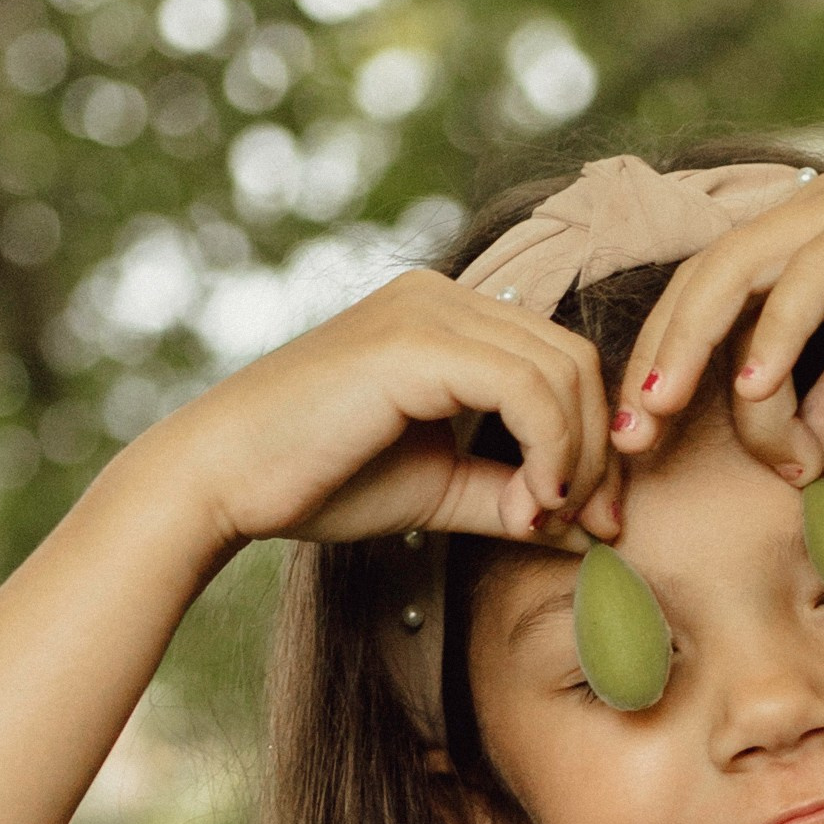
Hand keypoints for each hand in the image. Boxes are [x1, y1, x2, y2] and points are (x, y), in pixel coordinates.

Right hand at [139, 269, 628, 557]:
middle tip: (588, 527)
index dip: (595, 442)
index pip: (562, 362)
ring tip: (541, 518)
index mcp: (447, 317)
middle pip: (576, 361)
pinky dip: (549, 451)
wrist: (223, 479)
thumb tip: (591, 527)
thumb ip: (513, 496)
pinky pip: (527, 389)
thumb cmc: (317, 481)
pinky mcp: (414, 343)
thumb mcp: (439, 490)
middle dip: (599, 452)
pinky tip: (529, 503)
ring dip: (575, 458)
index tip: (591, 521)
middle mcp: (442, 295)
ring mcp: (427, 309)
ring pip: (563, 372)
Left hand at [611, 102, 823, 482]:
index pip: (708, 309)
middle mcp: (802, 220)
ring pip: (730, 279)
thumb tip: (804, 462)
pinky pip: (808, 281)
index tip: (645, 451)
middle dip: (650, 368)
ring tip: (656, 416)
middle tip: (620, 447)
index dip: (667, 373)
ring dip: (684, 349)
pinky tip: (753, 391)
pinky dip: (773, 337)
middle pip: (694, 291)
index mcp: (803, 247)